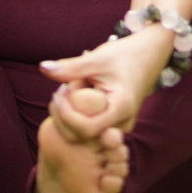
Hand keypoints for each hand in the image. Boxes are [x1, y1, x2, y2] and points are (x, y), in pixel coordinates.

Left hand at [38, 27, 169, 142]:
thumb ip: (71, 67)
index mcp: (121, 108)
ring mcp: (119, 127)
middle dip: (64, 117)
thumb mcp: (97, 59)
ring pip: (85, 136)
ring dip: (70, 117)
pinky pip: (91, 130)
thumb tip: (43, 67)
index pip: (86, 129)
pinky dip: (77, 117)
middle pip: (82, 137)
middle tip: (60, 91)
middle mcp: (123, 124)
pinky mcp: (114, 125)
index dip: (67, 115)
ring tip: (69, 91)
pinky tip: (75, 97)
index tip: (59, 92)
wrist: (149, 55)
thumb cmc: (124, 55)